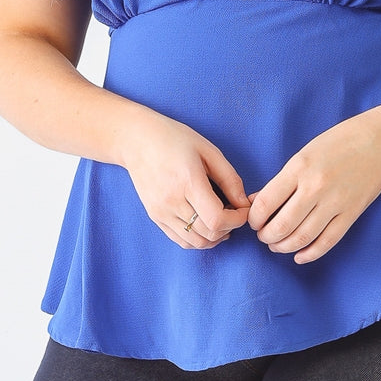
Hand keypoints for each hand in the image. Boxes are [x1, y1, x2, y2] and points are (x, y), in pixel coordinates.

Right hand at [121, 109, 249, 249]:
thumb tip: (244, 203)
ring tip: (223, 221)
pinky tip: (206, 226)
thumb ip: (230, 179)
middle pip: (208, 233)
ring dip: (215, 237)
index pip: (217, 219)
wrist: (137, 140)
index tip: (243, 209)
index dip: (237, 220)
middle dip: (229, 227)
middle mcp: (172, 201)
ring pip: (195, 242)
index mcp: (188, 182)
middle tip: (235, 213)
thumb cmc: (175, 139)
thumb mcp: (208, 151)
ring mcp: (161, 212)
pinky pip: (180, 240)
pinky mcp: (154, 216)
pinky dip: (198, 239)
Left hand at [248, 113, 380, 263]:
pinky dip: (310, 253)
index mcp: (299, 168)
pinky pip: (327, 241)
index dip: (254, 218)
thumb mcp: (303, 154)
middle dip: (266, 237)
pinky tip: (299, 256)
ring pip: (302, 237)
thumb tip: (255, 201)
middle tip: (264, 236)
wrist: (378, 142)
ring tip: (277, 245)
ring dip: (284, 247)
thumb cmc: (337, 143)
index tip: (253, 221)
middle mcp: (315, 187)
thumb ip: (281, 180)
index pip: (265, 203)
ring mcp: (335, 202)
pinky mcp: (351, 214)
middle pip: (281, 225)